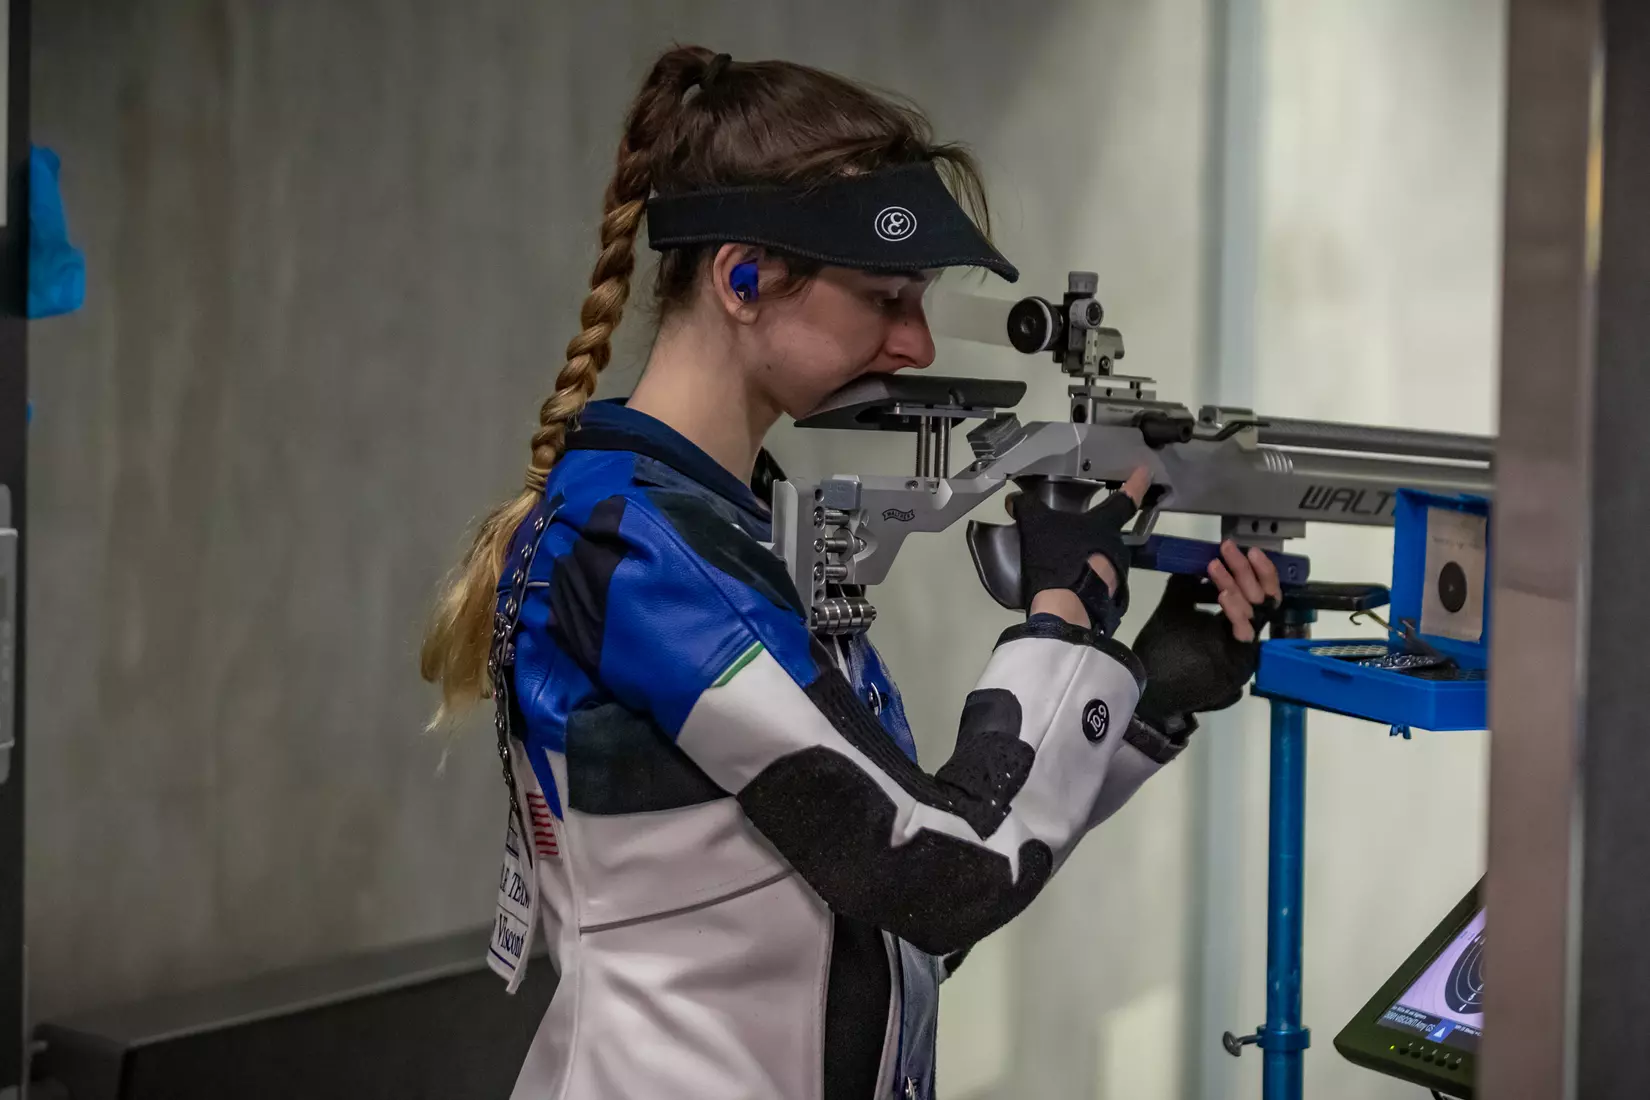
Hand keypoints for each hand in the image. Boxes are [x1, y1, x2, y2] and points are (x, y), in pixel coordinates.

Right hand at [1019, 468, 1150, 635]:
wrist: (1066, 609)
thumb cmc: (1059, 558)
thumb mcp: (1036, 525)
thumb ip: (1026, 507)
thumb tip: (1014, 499)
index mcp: (1107, 525)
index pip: (1126, 498)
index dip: (1136, 483)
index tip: (1146, 471)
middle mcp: (1118, 548)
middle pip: (1111, 533)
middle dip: (1096, 531)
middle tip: (1077, 530)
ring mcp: (1117, 577)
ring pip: (1105, 560)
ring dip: (1090, 558)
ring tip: (1066, 561)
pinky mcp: (1109, 600)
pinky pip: (1097, 583)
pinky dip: (1084, 580)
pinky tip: (1066, 584)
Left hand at [1131, 540, 1283, 736]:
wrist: (1149, 688)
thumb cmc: (1161, 650)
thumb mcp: (1173, 610)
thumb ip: (1186, 587)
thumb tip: (1196, 562)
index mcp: (1232, 621)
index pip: (1257, 591)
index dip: (1254, 569)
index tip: (1238, 548)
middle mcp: (1243, 634)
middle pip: (1261, 596)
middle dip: (1245, 569)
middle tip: (1228, 550)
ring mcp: (1243, 649)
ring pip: (1256, 611)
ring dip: (1238, 584)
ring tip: (1215, 568)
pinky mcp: (1238, 663)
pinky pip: (1245, 634)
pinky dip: (1235, 611)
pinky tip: (1222, 595)